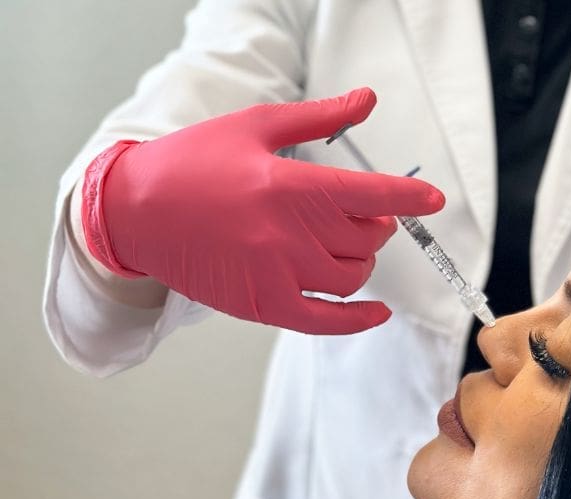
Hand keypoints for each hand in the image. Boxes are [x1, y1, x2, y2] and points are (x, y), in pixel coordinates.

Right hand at [80, 88, 443, 333]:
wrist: (134, 211)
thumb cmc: (193, 162)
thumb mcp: (255, 127)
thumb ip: (318, 117)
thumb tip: (367, 101)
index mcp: (288, 185)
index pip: (369, 195)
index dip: (408, 198)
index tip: (433, 200)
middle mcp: (287, 234)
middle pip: (366, 239)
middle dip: (375, 226)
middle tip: (362, 215)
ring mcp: (275, 274)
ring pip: (352, 277)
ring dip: (362, 261)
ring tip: (347, 246)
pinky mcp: (262, 305)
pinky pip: (326, 322)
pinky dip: (359, 320)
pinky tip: (376, 312)